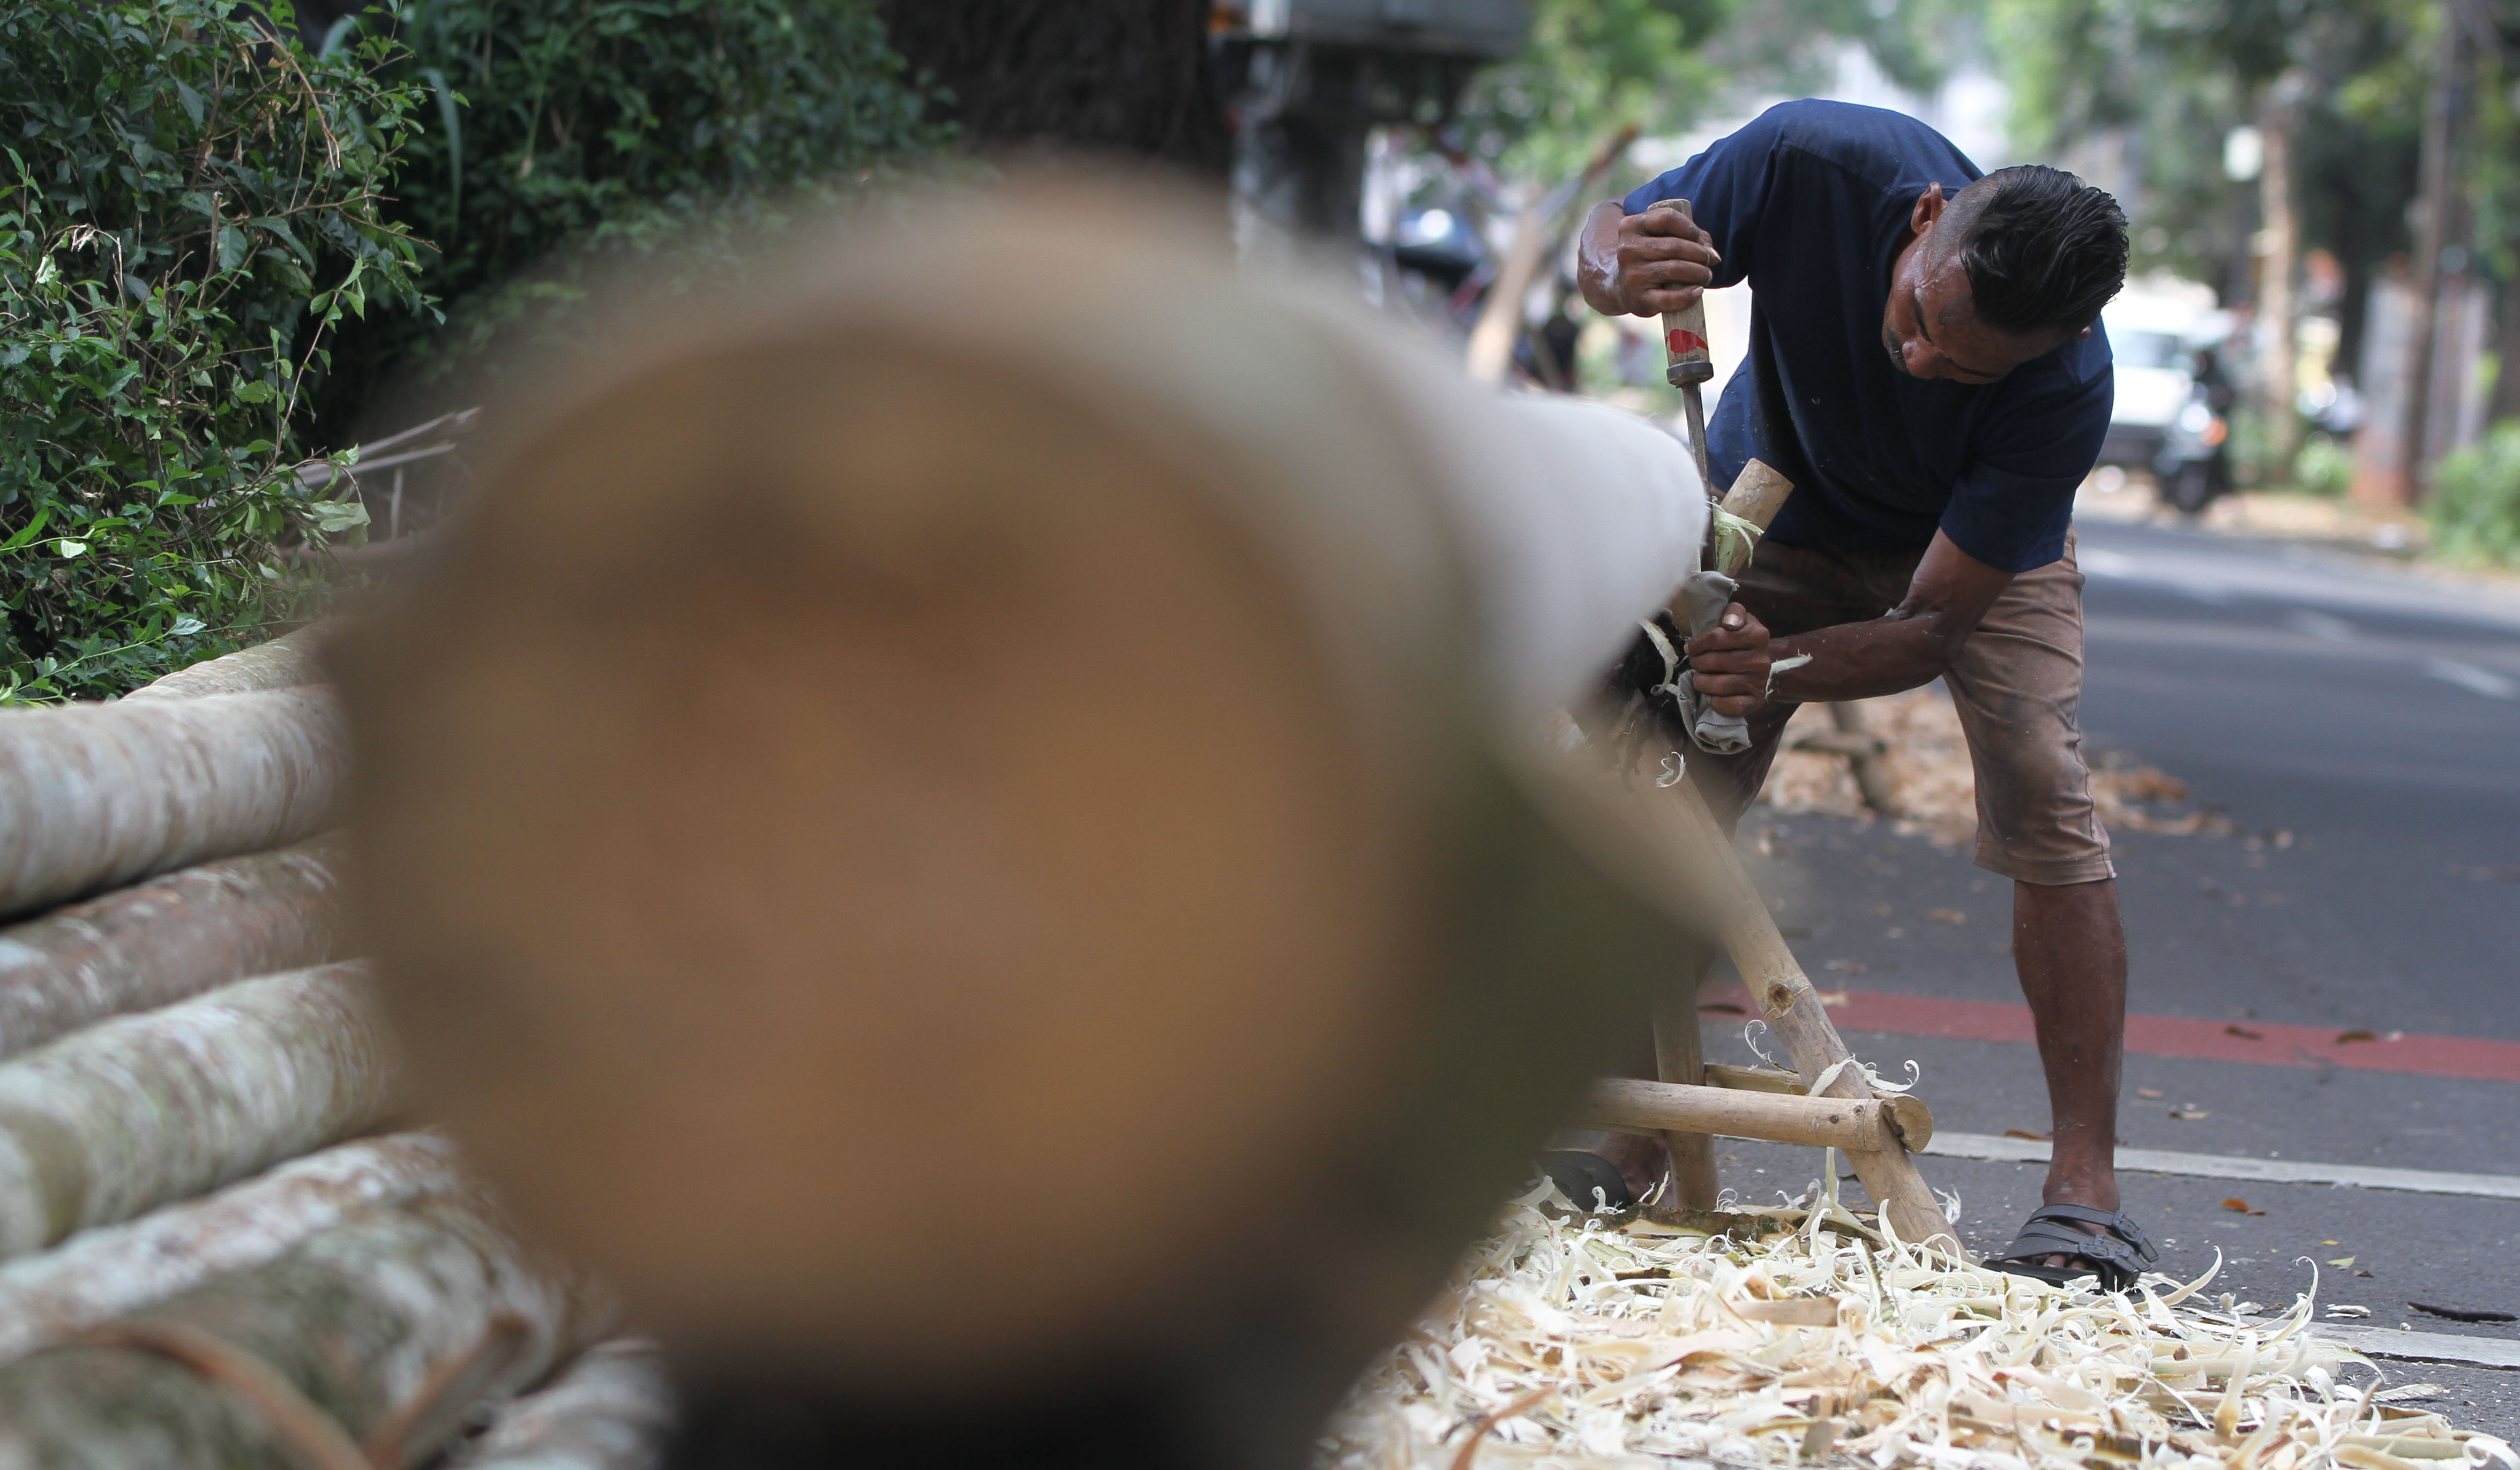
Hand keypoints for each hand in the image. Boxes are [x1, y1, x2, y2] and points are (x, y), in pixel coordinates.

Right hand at [1576, 201, 1720, 318]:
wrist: (1620, 286)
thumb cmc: (1650, 257)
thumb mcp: (1661, 238)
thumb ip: (1690, 237)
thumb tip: (1714, 256)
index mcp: (1630, 227)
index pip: (1667, 217)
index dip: (1689, 228)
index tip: (1698, 239)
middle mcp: (1626, 249)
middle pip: (1675, 246)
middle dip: (1700, 254)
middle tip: (1708, 261)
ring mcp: (1631, 275)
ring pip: (1675, 269)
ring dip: (1699, 273)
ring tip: (1706, 275)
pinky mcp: (1638, 299)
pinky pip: (1670, 298)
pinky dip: (1689, 295)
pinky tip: (1698, 291)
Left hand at [1683, 603, 1769, 716]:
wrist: (1759, 664)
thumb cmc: (1741, 639)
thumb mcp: (1740, 619)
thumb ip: (1734, 612)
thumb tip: (1729, 623)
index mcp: (1758, 634)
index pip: (1716, 637)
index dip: (1697, 643)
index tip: (1691, 647)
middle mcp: (1761, 660)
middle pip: (1714, 662)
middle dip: (1697, 662)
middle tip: (1695, 663)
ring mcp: (1760, 682)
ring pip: (1717, 685)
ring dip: (1701, 682)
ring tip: (1700, 677)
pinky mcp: (1756, 701)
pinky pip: (1728, 705)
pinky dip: (1714, 701)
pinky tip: (1711, 694)